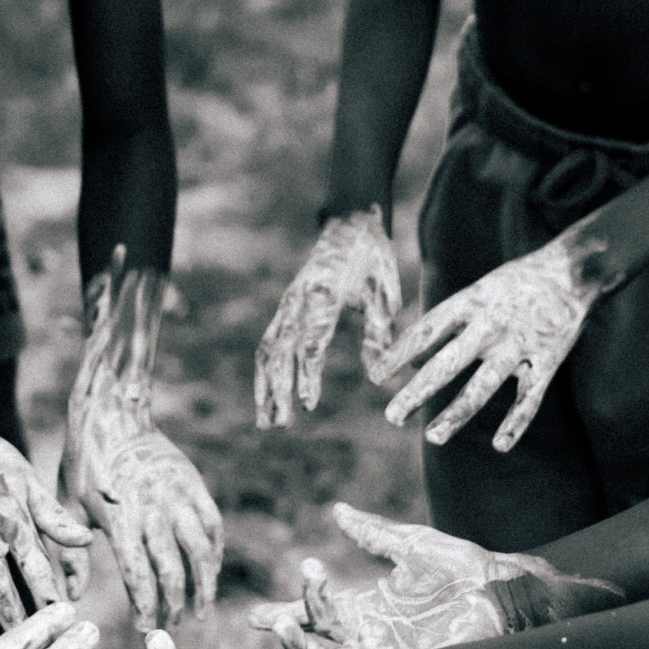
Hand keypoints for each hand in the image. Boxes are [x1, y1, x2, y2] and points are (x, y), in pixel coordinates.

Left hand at [64, 252, 223, 629]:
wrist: (112, 412)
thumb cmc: (83, 461)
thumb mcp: (66, 503)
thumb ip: (69, 550)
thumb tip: (71, 596)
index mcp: (119, 517)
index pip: (139, 573)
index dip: (146, 606)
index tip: (147, 628)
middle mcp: (152, 507)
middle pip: (172, 567)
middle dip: (175, 603)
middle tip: (174, 625)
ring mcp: (177, 494)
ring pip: (201, 548)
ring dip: (203, 583)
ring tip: (200, 608)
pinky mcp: (193, 483)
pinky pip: (212, 523)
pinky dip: (215, 551)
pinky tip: (211, 569)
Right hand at [247, 503, 624, 648]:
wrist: (507, 594)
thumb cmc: (467, 569)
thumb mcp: (412, 546)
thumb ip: (374, 533)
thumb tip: (339, 511)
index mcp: (369, 608)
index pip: (318, 612)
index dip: (289, 613)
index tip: (253, 617)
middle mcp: (371, 637)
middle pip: (315, 640)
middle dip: (289, 632)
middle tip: (272, 619)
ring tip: (287, 628)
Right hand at [255, 205, 400, 427]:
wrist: (350, 223)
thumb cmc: (372, 258)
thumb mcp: (384, 291)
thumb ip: (378, 331)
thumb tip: (376, 378)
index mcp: (324, 296)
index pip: (312, 343)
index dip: (308, 376)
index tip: (308, 405)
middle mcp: (298, 302)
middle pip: (281, 352)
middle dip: (278, 390)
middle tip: (279, 425)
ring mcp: (287, 305)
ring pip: (268, 351)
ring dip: (264, 387)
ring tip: (266, 422)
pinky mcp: (285, 309)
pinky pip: (269, 343)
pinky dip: (265, 372)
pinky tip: (266, 397)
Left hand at [371, 232, 601, 448]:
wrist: (572, 270)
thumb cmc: (515, 284)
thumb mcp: (475, 294)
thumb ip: (443, 327)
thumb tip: (408, 363)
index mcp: (470, 302)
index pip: (426, 331)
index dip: (398, 354)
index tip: (375, 377)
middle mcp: (491, 324)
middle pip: (448, 362)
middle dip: (419, 391)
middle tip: (392, 416)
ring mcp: (520, 344)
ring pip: (484, 385)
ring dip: (457, 413)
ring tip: (432, 436)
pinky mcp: (548, 360)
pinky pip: (530, 397)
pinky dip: (516, 423)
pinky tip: (500, 446)